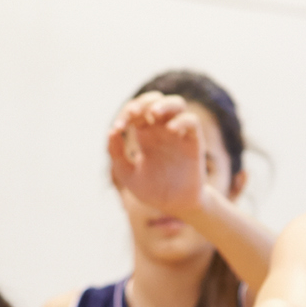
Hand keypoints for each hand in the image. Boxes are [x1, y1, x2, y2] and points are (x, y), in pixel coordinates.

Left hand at [109, 93, 209, 217]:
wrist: (174, 206)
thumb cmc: (151, 190)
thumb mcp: (127, 175)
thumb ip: (116, 154)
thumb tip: (111, 131)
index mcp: (145, 134)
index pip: (136, 111)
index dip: (125, 113)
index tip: (119, 128)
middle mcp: (162, 129)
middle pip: (155, 100)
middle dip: (143, 102)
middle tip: (133, 114)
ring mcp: (179, 134)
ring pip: (176, 104)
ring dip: (164, 104)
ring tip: (154, 113)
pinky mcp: (194, 142)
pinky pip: (191, 121)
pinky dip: (181, 121)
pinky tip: (170, 130)